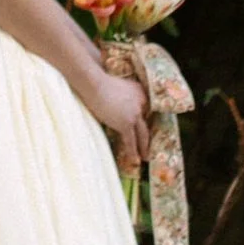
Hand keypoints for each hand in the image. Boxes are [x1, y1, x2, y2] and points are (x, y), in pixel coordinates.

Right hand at [82, 55, 148, 173]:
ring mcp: (135, 114)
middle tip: (149, 148)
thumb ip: (122, 96)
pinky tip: (136, 161)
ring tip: (145, 157)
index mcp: (140, 92)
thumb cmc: (98, 82)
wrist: (93, 83)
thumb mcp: (115, 86)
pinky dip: (133, 151)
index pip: (145, 110)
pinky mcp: (126, 123)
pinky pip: (131, 141)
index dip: (142, 121)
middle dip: (148, 137)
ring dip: (144, 147)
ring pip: (143, 134)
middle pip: (146, 123)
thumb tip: (117, 107)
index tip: (142, 129)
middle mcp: (142, 102)